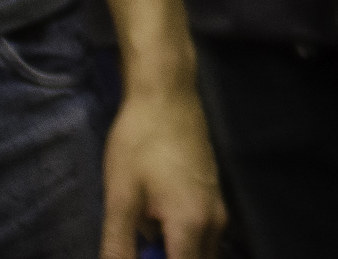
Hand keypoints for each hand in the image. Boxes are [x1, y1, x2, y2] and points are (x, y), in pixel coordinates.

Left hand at [101, 82, 224, 258]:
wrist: (168, 93)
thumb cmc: (140, 141)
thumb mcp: (121, 198)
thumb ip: (119, 247)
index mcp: (192, 225)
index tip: (135, 252)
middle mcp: (214, 224)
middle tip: (134, 245)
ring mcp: (217, 210)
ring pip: (198, 254)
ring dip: (171, 252)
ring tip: (139, 236)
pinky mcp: (213, 198)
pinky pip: (200, 239)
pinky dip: (177, 244)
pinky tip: (149, 225)